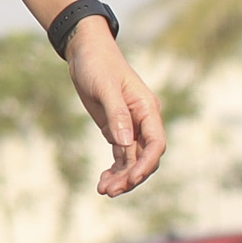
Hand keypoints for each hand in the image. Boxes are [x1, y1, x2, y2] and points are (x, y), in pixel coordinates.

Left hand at [64, 20, 167, 197]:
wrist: (85, 51)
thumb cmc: (98, 64)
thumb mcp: (105, 88)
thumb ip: (117, 115)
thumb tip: (125, 143)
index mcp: (148, 109)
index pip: (156, 143)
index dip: (146, 163)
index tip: (132, 179)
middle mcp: (143, 120)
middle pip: (145, 156)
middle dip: (131, 176)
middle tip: (110, 191)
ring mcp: (130, 126)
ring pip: (132, 160)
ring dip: (121, 177)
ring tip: (103, 191)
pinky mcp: (116, 129)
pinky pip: (120, 156)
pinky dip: (114, 170)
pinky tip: (103, 183)